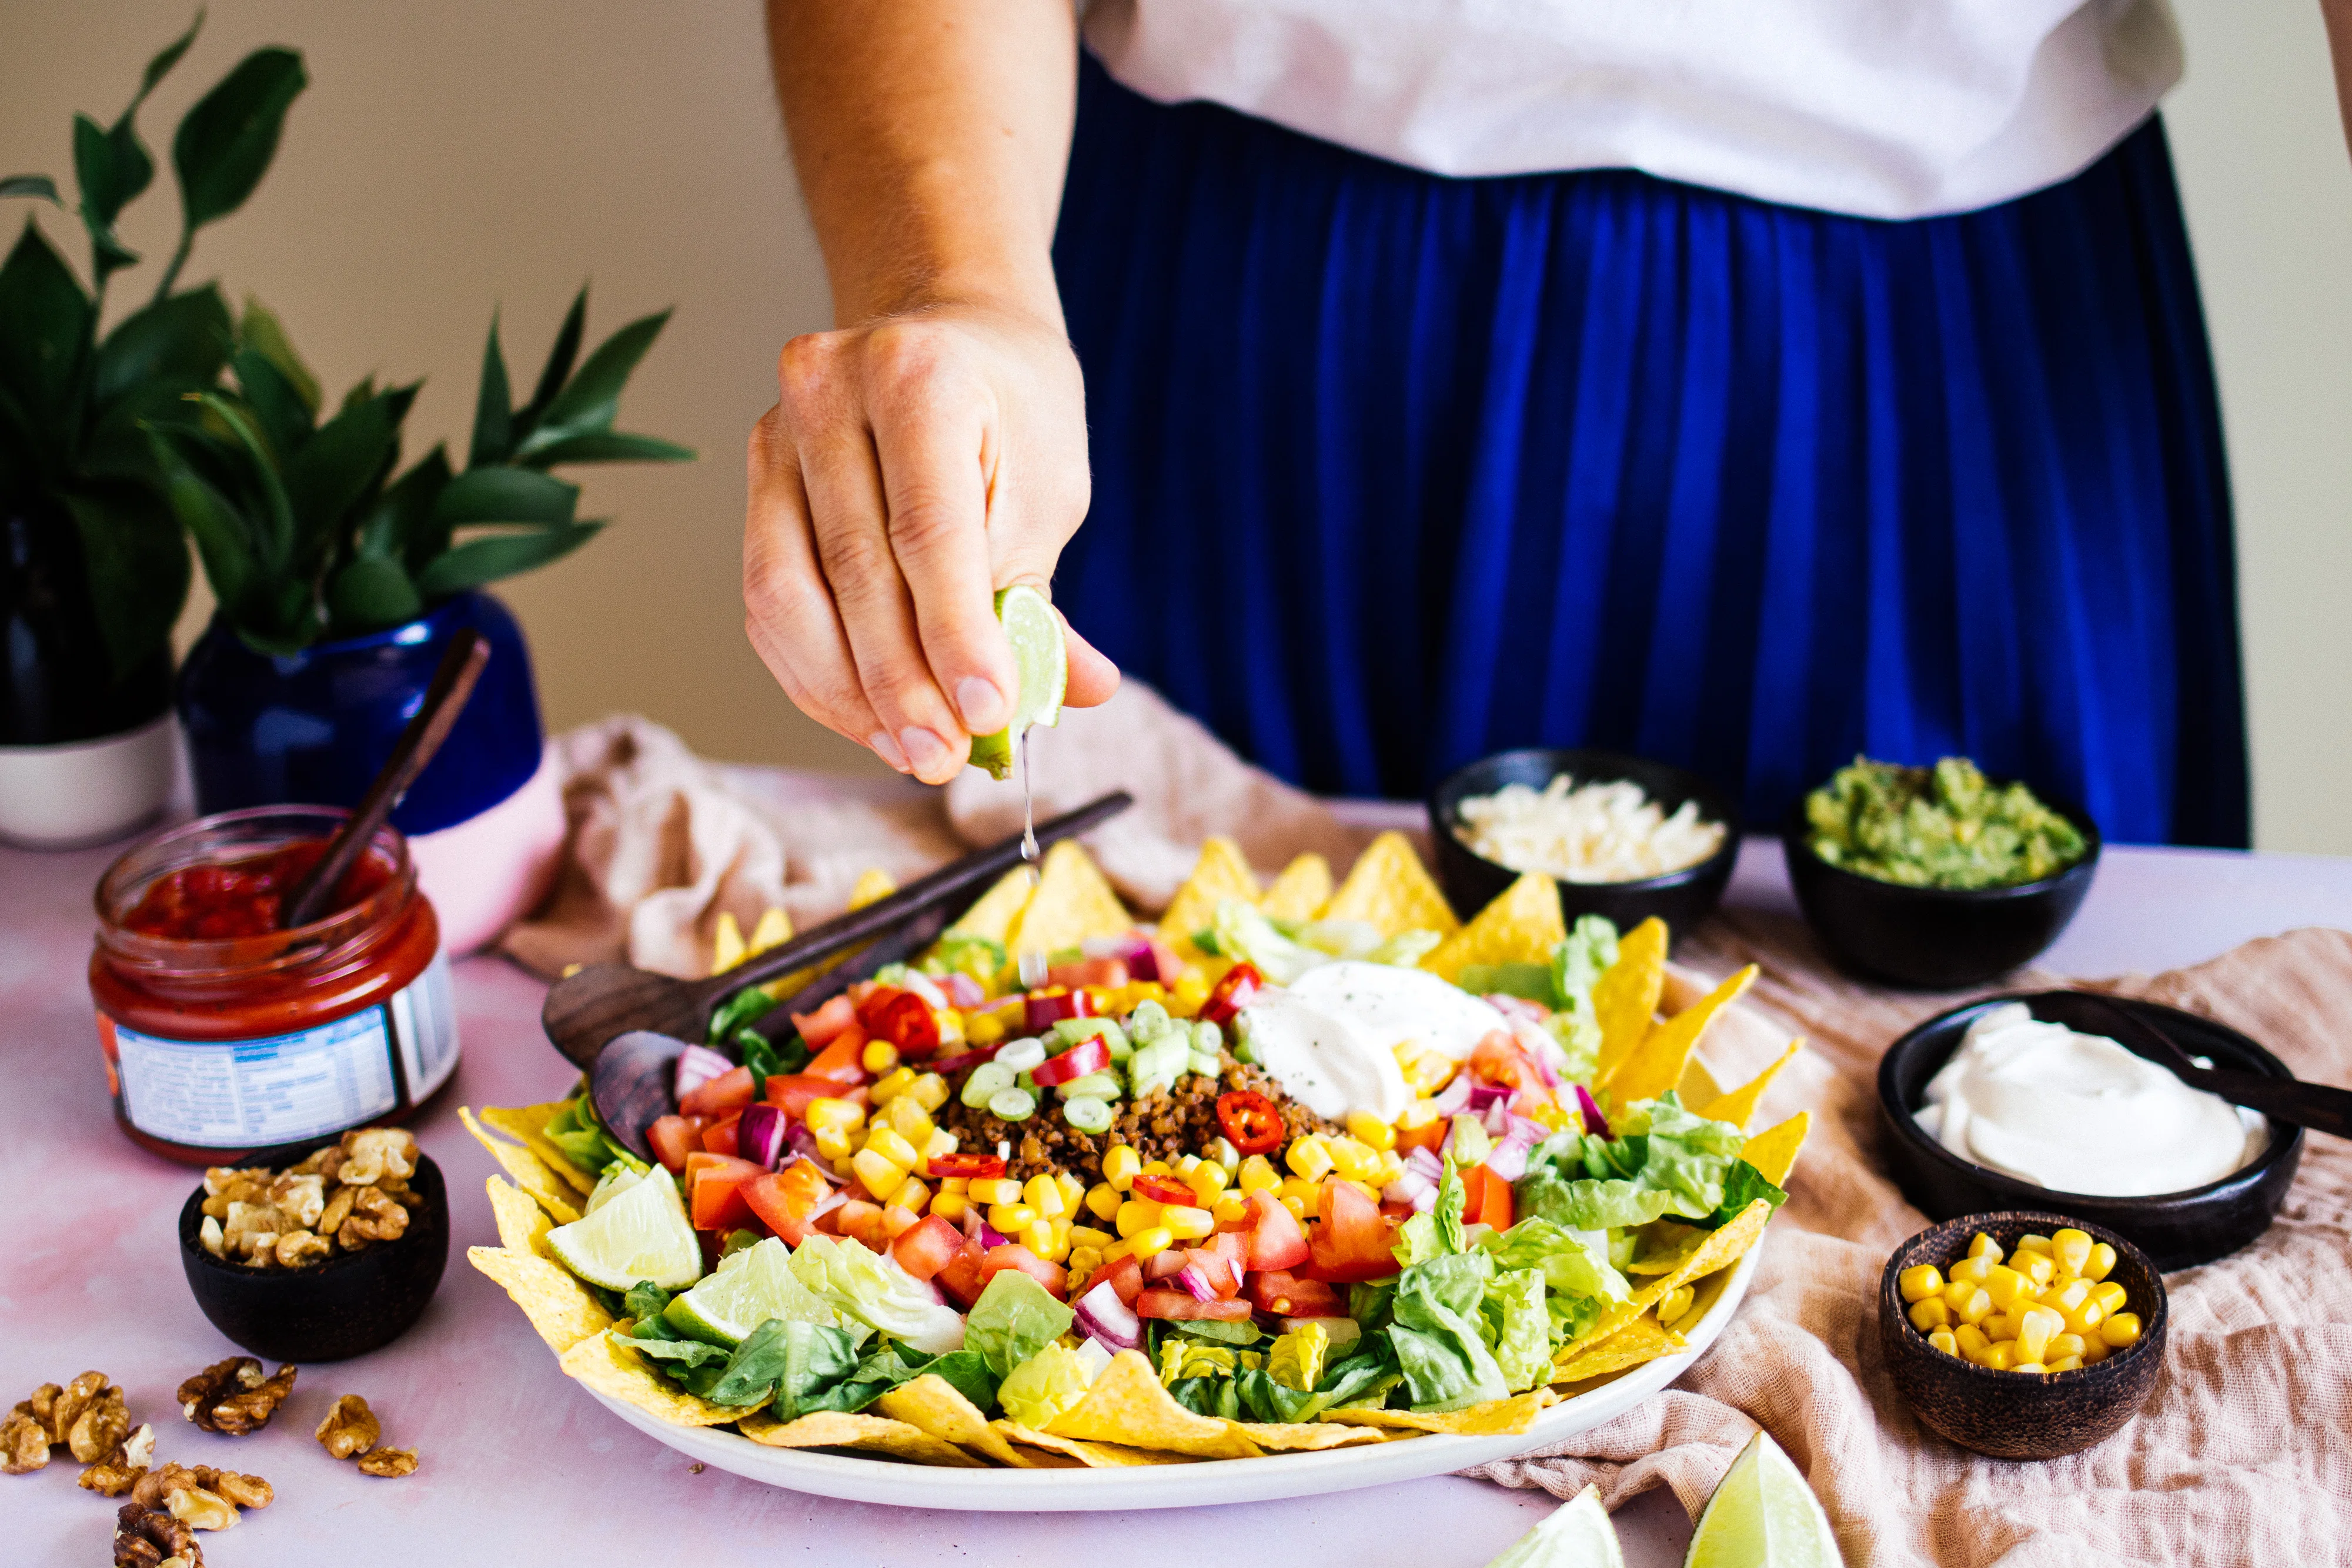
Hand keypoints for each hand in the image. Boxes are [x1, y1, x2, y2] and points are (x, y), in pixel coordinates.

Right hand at [744, 301, 1118, 783]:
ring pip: (787, 595)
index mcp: (917, 375)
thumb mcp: (1047, 488)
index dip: (956, 635)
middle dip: (902, 683)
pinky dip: (817, 673)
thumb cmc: (1009, 413)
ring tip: (912, 748)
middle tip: (946, 756)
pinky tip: (869, 716)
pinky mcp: (753, 480)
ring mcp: (774, 434)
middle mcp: (827, 391)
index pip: (928, 531)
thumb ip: (1039, 595)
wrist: (946, 335)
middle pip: (852, 570)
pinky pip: (767, 601)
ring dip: (849, 693)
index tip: (987, 716)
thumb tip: (1077, 692)